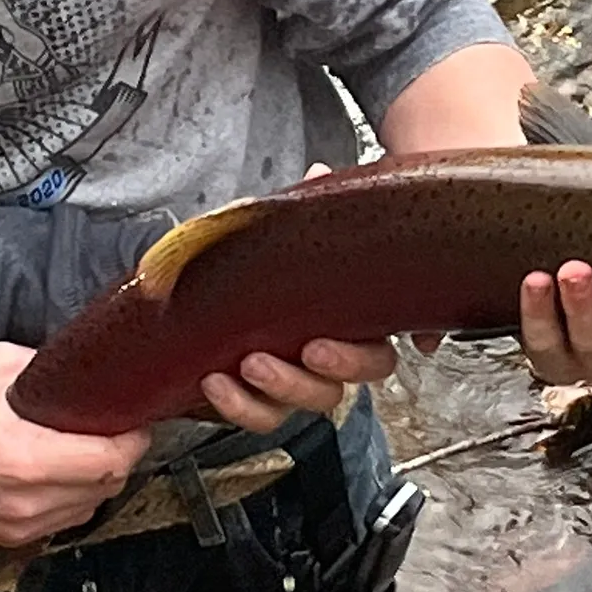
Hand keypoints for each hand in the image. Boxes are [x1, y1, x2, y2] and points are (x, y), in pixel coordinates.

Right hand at [0, 342, 150, 546]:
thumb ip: (49, 370)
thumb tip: (88, 368)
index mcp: (26, 461)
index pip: (114, 460)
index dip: (133, 436)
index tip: (134, 415)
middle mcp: (24, 504)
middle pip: (108, 486)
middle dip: (118, 454)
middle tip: (111, 423)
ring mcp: (12, 526)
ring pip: (88, 507)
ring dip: (96, 478)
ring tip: (83, 444)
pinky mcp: (0, 535)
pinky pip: (60, 520)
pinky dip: (70, 496)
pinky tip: (55, 468)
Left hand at [201, 163, 396, 432]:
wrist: (218, 294)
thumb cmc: (273, 266)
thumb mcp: (290, 234)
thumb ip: (308, 213)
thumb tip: (321, 176)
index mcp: (349, 328)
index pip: (375, 359)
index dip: (354, 360)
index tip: (318, 344)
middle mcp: (325, 364)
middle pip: (337, 391)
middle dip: (309, 378)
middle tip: (283, 354)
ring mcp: (290, 384)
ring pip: (298, 407)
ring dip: (273, 390)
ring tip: (243, 365)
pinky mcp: (256, 398)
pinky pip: (258, 415)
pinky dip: (237, 406)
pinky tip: (215, 382)